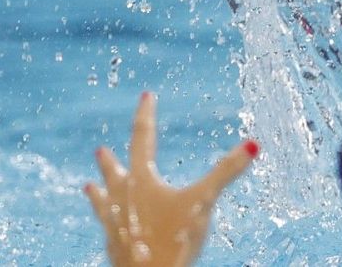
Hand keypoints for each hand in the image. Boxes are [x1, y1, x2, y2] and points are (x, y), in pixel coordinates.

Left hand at [85, 92, 258, 266]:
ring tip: (89, 186)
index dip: (146, 115)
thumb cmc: (173, 237)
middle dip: (110, 160)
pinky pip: (106, 227)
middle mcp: (122, 197)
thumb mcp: (204, 200)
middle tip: (100, 150)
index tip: (146, 97)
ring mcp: (114, 223)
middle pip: (115, 172)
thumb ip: (227, 172)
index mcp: (142, 180)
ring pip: (103, 200)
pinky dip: (105, 220)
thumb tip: (253, 145)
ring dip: (99, 190)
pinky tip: (107, 226)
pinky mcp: (114, 245)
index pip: (144, 138)